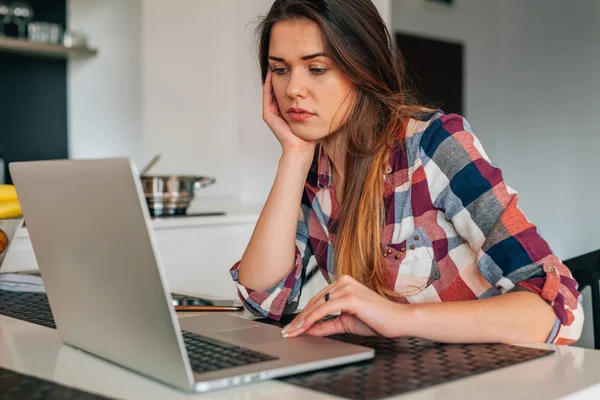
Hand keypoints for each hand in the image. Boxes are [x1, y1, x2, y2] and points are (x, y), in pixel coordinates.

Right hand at [263, 70, 315, 154]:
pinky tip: (271, 76)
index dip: (287, 79)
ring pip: (270, 91)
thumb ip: (315, 105)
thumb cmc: (309, 135)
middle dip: (279, 76)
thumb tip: (329, 92)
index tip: (292, 67)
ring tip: (274, 65)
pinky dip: (268, 86)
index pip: (286, 92)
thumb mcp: (313, 115)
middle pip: (277, 89)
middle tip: (281, 62)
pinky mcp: (269, 116)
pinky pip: (267, 97)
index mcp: (287, 111)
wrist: (302, 148)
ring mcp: (272, 114)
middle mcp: (278, 112)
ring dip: (272, 78)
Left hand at [281, 275, 407, 337]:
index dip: (303, 314)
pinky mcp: (349, 297)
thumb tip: (309, 329)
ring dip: (302, 320)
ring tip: (291, 332)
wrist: (397, 320)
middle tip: (286, 331)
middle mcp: (343, 281)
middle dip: (299, 319)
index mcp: (343, 283)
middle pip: (314, 302)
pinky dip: (311, 320)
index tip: (292, 326)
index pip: (317, 300)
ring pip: (316, 306)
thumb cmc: (377, 319)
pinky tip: (303, 328)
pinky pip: (324, 310)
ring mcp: (346, 287)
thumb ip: (327, 325)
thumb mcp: (345, 322)